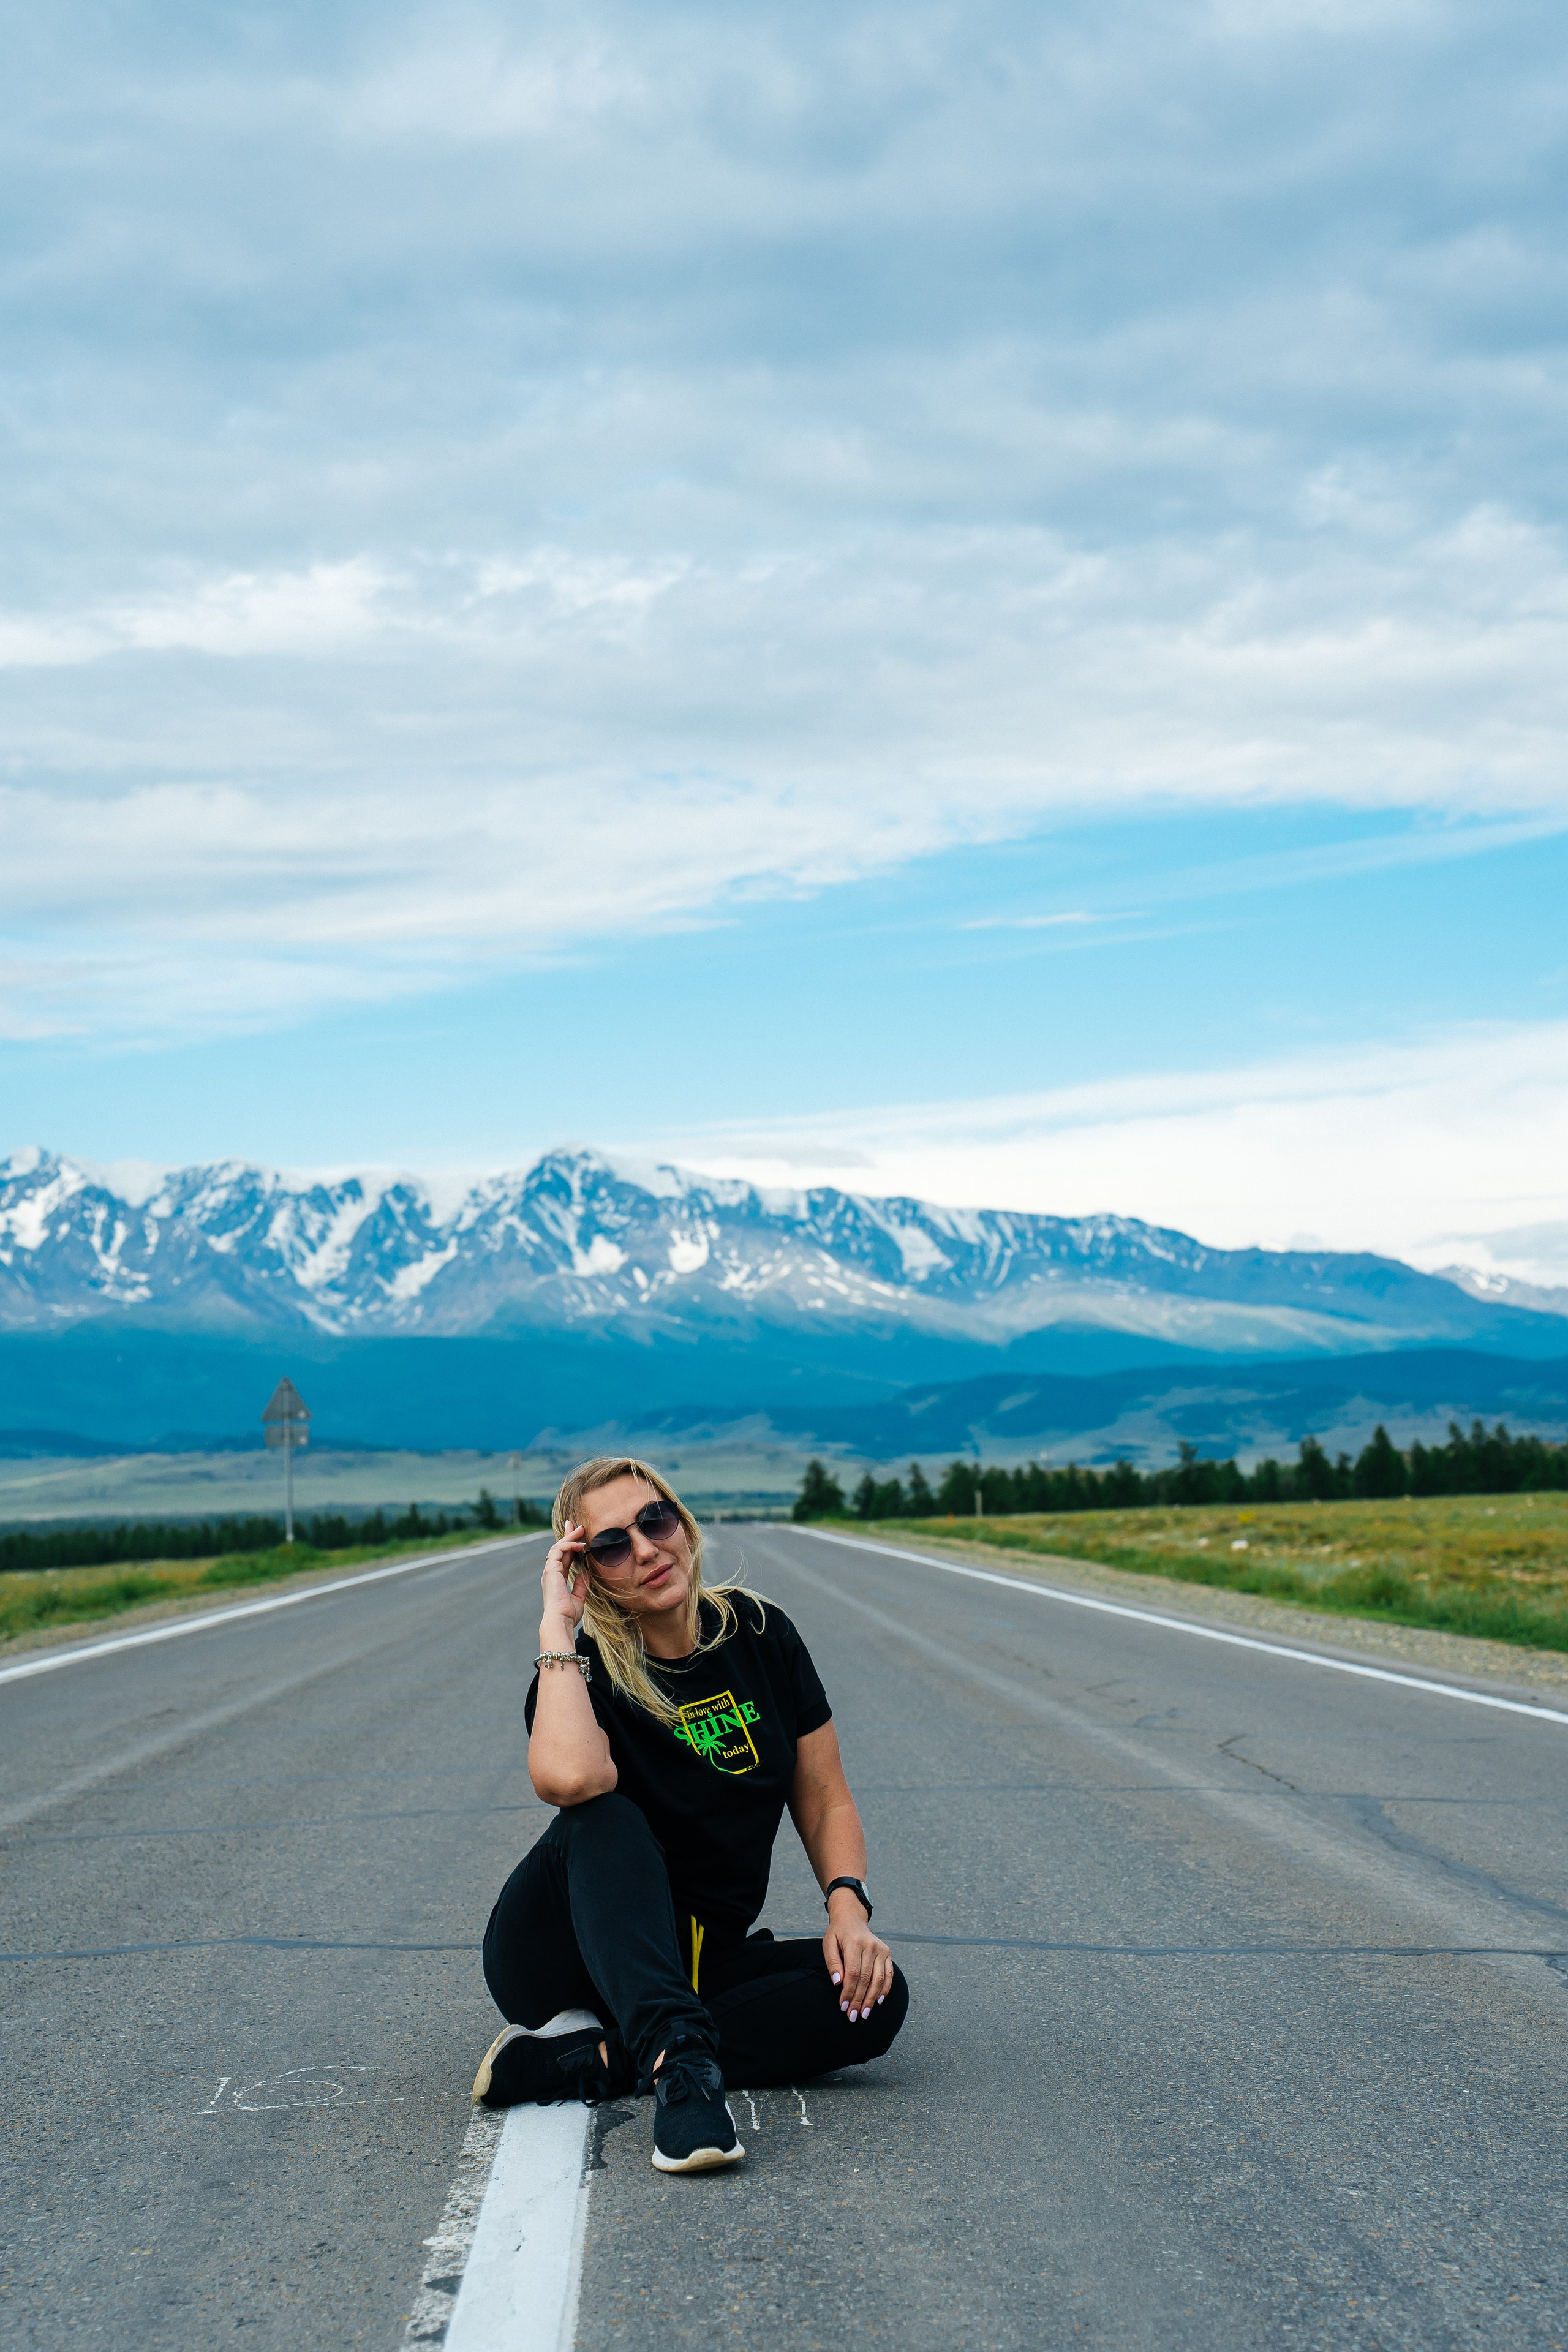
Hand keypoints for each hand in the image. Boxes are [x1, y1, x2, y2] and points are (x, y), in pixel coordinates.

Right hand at [541, 1522, 587, 1635]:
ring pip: (557, 1547)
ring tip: (580, 1529)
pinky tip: (580, 1544)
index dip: (570, 1545)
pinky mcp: (550, 1570)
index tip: (577, 1536)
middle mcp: (551, 1573)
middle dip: (567, 1535)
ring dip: (569, 1537)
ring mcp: (549, 1571)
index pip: (564, 1557)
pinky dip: (568, 1545)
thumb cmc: (567, 1614)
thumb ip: (581, 1586)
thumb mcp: (578, 1598)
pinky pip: (558, 1551)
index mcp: (557, 1579)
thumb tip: (585, 1574)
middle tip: (575, 1524)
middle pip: (559, 1548)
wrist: (560, 1620)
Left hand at [823, 1897, 892, 2023]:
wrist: (852, 1918)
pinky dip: (885, 1989)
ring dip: (871, 1999)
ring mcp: (881, 1949)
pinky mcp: (887, 1953)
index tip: (843, 2007)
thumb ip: (832, 1962)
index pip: (853, 1973)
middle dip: (859, 2000)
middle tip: (852, 2016)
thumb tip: (838, 1982)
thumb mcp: (829, 1943)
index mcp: (855, 1943)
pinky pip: (888, 1974)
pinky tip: (878, 2002)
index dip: (848, 1992)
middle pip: (866, 1979)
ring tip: (864, 2013)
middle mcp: (871, 1946)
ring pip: (878, 1979)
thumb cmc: (838, 1934)